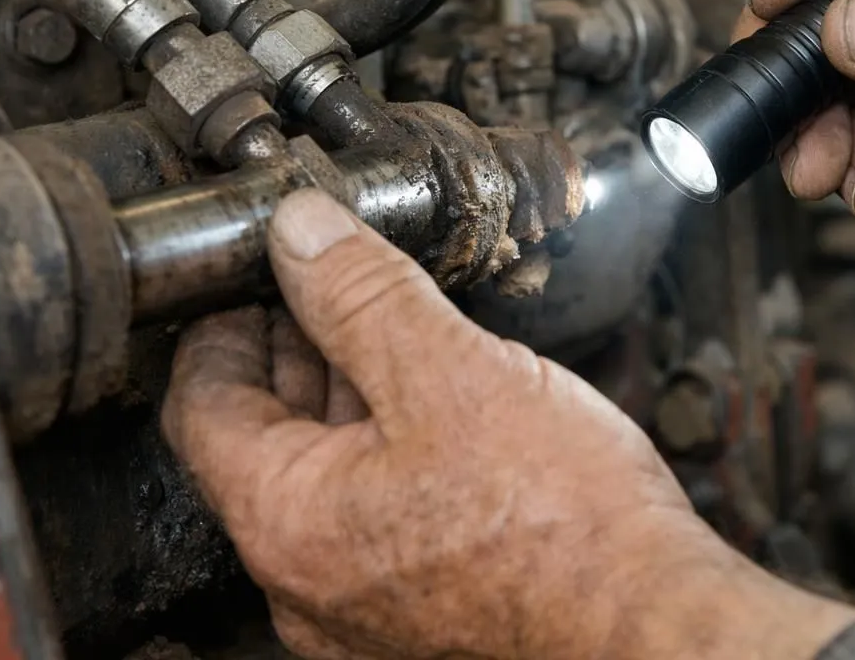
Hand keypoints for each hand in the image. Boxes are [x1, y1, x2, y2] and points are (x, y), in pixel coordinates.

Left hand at [162, 189, 854, 659]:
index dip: (223, 320)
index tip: (258, 272)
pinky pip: (374, 514)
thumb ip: (362, 296)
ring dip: (345, 395)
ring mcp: (360, 606)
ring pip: (324, 476)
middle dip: (292, 348)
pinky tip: (441, 403)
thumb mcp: (452, 372)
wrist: (653, 621)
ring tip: (394, 328)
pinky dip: (388, 447)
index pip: (200, 403)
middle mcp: (306, 579)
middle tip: (331, 281)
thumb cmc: (564, 524)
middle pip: (261, 440)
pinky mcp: (418, 612)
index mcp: (287, 520)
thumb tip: (300, 234)